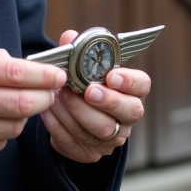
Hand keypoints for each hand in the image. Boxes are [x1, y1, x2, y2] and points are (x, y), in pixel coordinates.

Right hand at [0, 49, 67, 161]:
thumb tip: (25, 64)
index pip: (16, 73)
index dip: (44, 75)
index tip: (58, 76)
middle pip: (23, 103)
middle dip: (44, 98)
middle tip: (50, 94)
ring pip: (16, 125)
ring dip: (24, 116)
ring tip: (15, 106)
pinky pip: (2, 142)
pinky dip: (5, 131)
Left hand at [40, 29, 150, 163]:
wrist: (70, 119)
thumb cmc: (81, 86)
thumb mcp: (80, 68)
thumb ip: (77, 52)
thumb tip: (68, 37)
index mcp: (130, 91)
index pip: (142, 85)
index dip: (130, 81)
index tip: (112, 75)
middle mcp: (126, 117)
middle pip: (129, 112)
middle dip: (107, 100)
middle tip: (87, 91)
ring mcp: (111, 138)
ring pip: (100, 130)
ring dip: (76, 111)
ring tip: (59, 96)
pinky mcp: (90, 153)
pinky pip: (75, 142)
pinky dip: (59, 124)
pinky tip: (48, 110)